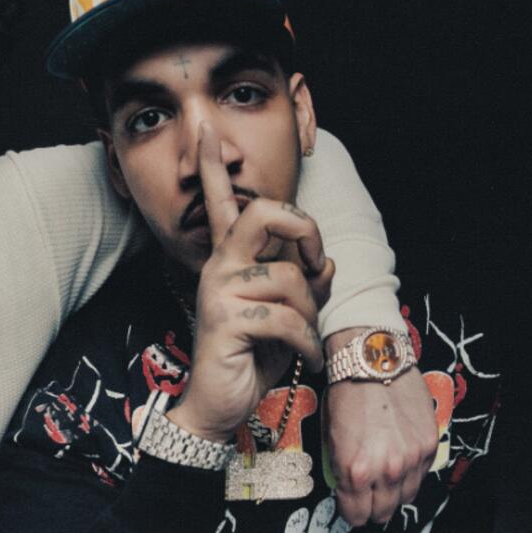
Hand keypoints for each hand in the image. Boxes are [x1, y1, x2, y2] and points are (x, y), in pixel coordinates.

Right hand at [167, 122, 335, 442]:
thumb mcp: (290, 315)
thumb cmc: (254, 356)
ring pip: (291, 280)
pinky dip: (306, 342)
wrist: (222, 403)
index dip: (210, 165)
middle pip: (264, 214)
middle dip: (303, 229)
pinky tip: (300, 357)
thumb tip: (325, 264)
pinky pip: (288, 318)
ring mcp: (219, 290)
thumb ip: (306, 284)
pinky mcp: (226, 320)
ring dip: (310, 315)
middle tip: (313, 260)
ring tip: (300, 339)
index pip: (220, 203)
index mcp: (230, 258)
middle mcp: (219, 266)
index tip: (205, 129)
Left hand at [323, 344, 436, 525]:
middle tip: (367, 499)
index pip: (356, 515)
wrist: (373, 360)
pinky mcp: (429, 446)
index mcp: (354, 470)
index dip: (351, 513)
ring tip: (383, 479)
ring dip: (393, 493)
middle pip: (382, 513)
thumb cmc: (345, 392)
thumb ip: (342, 469)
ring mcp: (411, 460)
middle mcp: (385, 470)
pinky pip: (420, 476)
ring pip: (405, 498)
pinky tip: (399, 461)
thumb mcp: (332, 436)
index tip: (350, 507)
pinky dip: (410, 474)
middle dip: (372, 508)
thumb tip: (348, 489)